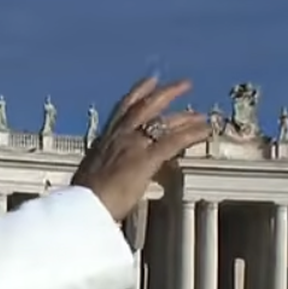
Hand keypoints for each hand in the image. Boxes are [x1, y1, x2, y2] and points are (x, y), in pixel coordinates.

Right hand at [70, 77, 213, 220]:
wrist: (82, 206)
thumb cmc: (82, 200)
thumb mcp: (89, 178)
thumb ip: (102, 171)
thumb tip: (103, 178)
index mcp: (104, 140)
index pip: (123, 109)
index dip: (138, 93)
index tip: (150, 82)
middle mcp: (119, 137)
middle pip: (146, 106)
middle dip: (167, 93)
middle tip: (184, 84)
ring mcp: (134, 146)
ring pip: (163, 122)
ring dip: (185, 117)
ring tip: (201, 115)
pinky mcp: (147, 159)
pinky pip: (174, 141)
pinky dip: (192, 134)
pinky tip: (205, 131)